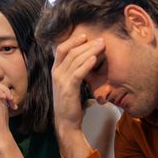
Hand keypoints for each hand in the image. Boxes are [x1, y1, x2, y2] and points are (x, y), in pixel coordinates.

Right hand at [51, 34, 103, 157]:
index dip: (72, 40)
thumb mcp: (68, 83)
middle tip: (100, 39)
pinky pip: (78, 73)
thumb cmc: (69, 102)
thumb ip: (72, 71)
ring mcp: (61, 81)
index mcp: (55, 70)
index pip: (61, 49)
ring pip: (75, 60)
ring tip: (101, 46)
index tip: (85, 36)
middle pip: (70, 52)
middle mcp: (56, 73)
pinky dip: (86, 64)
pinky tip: (95, 59)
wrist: (65, 122)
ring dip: (90, 51)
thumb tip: (84, 58)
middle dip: (86, 44)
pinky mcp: (68, 89)